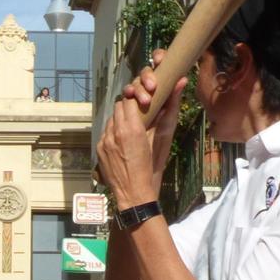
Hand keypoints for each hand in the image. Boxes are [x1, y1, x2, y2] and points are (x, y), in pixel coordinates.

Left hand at [95, 53, 184, 209]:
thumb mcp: (163, 141)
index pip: (130, 99)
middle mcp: (116, 132)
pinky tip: (123, 141)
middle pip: (119, 106)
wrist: (134, 195)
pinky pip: (106, 132)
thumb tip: (179, 83)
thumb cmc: (152, 170)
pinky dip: (114, 132)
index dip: (136, 98)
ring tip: (131, 128)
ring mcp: (105, 141)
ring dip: (120, 119)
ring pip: (111, 118)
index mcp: (133, 128)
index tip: (144, 101)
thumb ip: (169, 111)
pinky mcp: (100, 149)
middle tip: (139, 112)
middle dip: (129, 106)